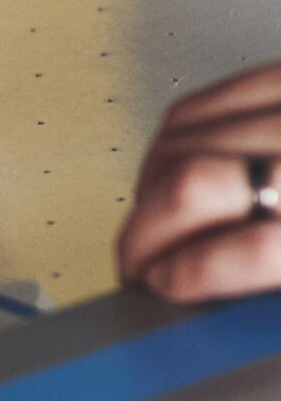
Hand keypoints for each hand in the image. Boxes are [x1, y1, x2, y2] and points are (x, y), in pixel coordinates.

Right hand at [118, 63, 280, 301]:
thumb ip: (272, 274)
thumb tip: (213, 296)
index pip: (235, 251)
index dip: (178, 277)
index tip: (162, 289)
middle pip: (187, 186)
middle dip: (141, 236)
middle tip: (135, 266)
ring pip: (176, 141)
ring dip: (147, 190)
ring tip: (152, 222)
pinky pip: (197, 104)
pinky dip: (169, 143)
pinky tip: (175, 169)